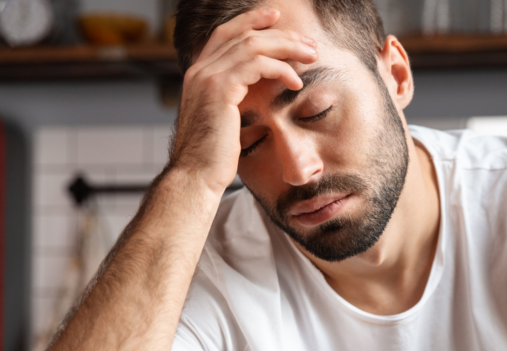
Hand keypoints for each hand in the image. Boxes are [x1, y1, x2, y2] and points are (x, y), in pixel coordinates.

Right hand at [169, 8, 318, 195]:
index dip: (250, 21)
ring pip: (253, 45)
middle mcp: (199, 70)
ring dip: (287, 48)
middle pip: (243, 34)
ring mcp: (207, 77)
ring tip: (311, 57)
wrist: (196, 177)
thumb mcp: (222, 121)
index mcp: (198, 74)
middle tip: (308, 44)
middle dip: (279, 34)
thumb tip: (254, 92)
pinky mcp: (220, 89)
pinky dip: (280, 69)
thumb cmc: (212, 157)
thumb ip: (233, 99)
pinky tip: (295, 81)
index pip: (225, 34)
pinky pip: (257, 65)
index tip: (276, 17)